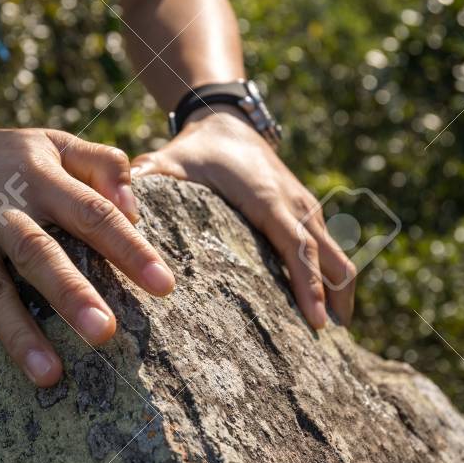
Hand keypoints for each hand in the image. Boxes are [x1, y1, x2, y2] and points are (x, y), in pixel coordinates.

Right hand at [0, 109, 175, 401]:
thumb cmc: (0, 157)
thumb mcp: (52, 143)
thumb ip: (101, 164)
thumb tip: (136, 206)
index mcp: (38, 179)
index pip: (92, 213)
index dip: (129, 247)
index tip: (163, 285)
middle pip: (37, 253)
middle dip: (70, 293)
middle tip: (105, 333)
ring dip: (17, 332)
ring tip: (49, 374)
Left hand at [131, 106, 355, 327]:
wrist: (225, 121)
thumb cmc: (196, 149)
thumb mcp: (169, 162)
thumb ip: (149, 184)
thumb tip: (124, 213)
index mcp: (268, 199)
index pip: (296, 247)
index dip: (309, 284)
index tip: (316, 322)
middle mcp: (295, 204)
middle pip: (329, 257)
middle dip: (334, 298)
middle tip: (328, 342)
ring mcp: (306, 207)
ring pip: (337, 254)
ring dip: (339, 292)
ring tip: (333, 334)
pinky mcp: (307, 211)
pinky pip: (329, 249)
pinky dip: (333, 278)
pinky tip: (326, 310)